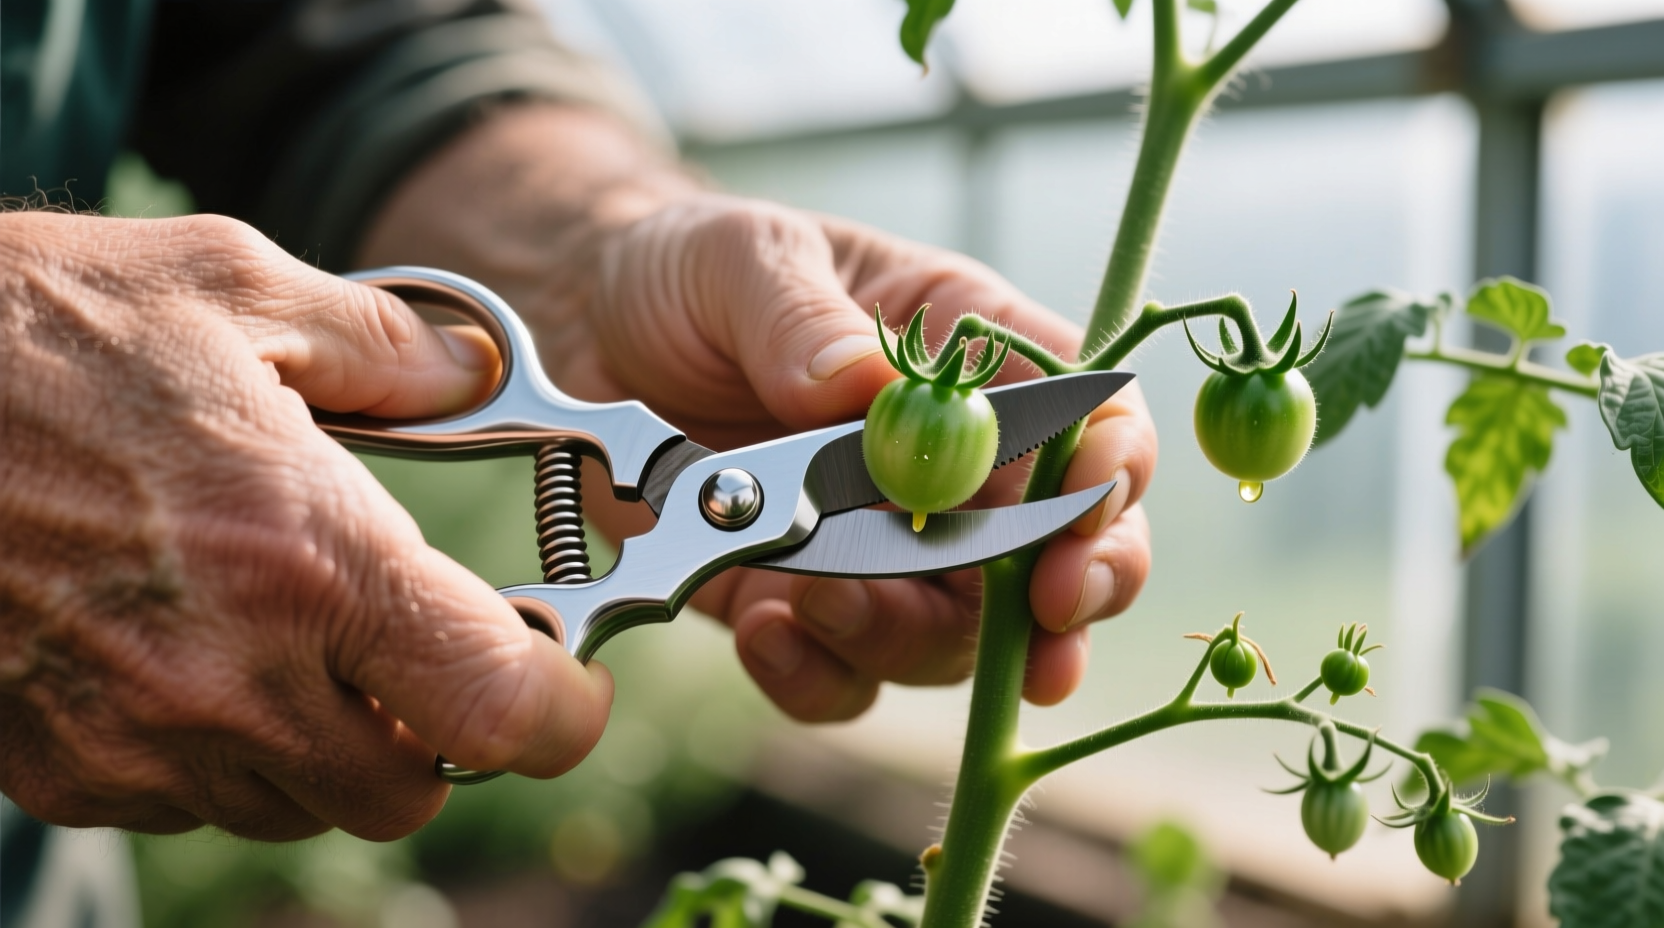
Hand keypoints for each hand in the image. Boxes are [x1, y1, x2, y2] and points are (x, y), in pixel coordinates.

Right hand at [0, 213, 611, 839]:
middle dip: (437, 732)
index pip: (499, 709)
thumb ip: (383, 343)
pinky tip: (193, 652)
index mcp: (309, 557)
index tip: (567, 681)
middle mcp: (231, 676)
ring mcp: (135, 739)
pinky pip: (187, 803)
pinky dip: (220, 752)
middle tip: (416, 647)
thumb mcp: (228, 283)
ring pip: (298, 807)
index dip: (560, 710)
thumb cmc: (27, 324)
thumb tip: (470, 373)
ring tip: (292, 637)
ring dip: (327, 746)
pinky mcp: (55, 766)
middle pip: (408, 789)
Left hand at [357, 105, 1156, 721]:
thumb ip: (803, 318)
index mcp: (969, 359)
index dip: (1108, 472)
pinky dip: (817, 675)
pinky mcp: (805, 607)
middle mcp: (948, 468)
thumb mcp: (739, 258)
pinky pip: (845, 678)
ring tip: (812, 604)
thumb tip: (872, 390)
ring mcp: (882, 550)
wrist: (586, 334)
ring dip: (905, 639)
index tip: (1086, 511)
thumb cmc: (688, 270)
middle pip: (1055, 553)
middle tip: (1044, 637)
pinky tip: (762, 634)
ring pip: (954, 637)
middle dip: (1064, 601)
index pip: (1087, 420)